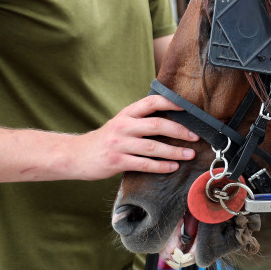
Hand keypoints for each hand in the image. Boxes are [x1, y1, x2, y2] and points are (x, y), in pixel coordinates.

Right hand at [73, 94, 199, 179]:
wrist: (75, 155)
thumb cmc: (104, 140)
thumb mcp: (120, 123)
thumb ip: (140, 120)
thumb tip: (170, 121)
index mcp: (126, 114)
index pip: (151, 102)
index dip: (170, 103)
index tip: (187, 108)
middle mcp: (123, 126)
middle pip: (157, 125)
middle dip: (179, 131)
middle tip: (195, 136)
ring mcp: (120, 144)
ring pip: (153, 147)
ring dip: (174, 151)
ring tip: (189, 154)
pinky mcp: (117, 161)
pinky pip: (144, 164)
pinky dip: (161, 166)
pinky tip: (172, 167)